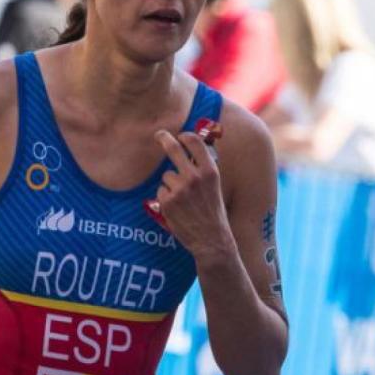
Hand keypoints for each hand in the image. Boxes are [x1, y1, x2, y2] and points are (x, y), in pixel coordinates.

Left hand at [154, 130, 231, 257]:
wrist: (211, 239)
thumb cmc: (213, 212)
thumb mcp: (215, 186)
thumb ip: (203, 169)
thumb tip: (191, 152)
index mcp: (210, 171)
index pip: (194, 142)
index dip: (185, 136)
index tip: (180, 136)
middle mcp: (194, 177)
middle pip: (173, 149)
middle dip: (164, 138)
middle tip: (159, 135)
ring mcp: (179, 189)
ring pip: (166, 176)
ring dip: (171, 184)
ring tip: (184, 200)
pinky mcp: (167, 201)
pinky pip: (161, 191)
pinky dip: (166, 198)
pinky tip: (178, 209)